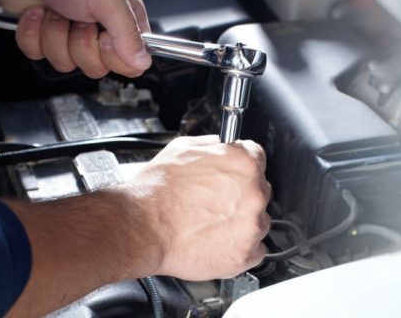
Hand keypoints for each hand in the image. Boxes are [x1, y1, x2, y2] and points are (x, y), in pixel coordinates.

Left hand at [0, 0, 151, 77]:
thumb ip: (128, 34)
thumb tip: (142, 61)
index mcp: (124, 22)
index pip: (130, 64)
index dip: (114, 56)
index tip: (105, 36)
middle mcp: (98, 31)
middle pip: (96, 67)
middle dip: (80, 44)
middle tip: (79, 19)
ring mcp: (69, 35)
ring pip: (65, 63)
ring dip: (55, 34)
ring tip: (57, 11)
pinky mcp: (42, 35)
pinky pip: (37, 53)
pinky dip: (32, 33)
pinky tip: (38, 13)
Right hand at [128, 135, 271, 279]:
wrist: (141, 228)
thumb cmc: (157, 192)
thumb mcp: (184, 149)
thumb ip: (215, 146)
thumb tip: (223, 147)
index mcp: (244, 164)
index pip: (258, 159)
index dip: (241, 169)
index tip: (233, 177)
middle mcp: (254, 194)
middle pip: (259, 191)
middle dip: (241, 196)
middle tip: (214, 203)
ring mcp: (252, 226)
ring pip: (258, 221)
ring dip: (242, 223)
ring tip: (211, 224)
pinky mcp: (245, 254)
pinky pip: (255, 250)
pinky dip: (240, 248)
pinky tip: (217, 241)